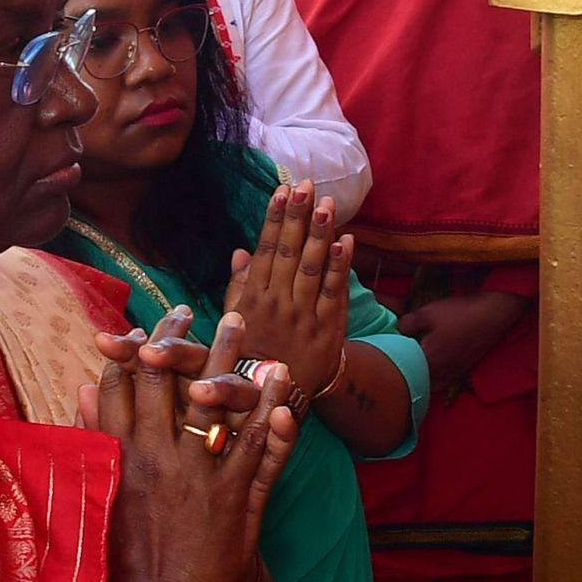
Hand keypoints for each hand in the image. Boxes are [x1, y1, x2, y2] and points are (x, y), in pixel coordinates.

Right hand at [86, 309, 297, 581]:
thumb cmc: (113, 562)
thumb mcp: (92, 495)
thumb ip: (89, 440)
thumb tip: (83, 387)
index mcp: (116, 455)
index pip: (121, 384)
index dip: (134, 350)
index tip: (145, 328)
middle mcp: (155, 456)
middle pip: (166, 381)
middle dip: (177, 340)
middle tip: (189, 311)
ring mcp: (196, 475)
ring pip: (214, 402)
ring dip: (228, 358)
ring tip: (238, 322)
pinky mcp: (232, 499)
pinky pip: (258, 444)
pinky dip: (272, 410)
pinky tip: (283, 381)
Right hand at [224, 181, 351, 389]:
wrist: (276, 396)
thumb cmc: (250, 354)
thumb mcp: (234, 322)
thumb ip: (238, 286)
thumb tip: (239, 251)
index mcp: (254, 298)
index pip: (265, 251)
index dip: (273, 219)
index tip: (280, 191)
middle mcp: (278, 303)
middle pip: (288, 252)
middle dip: (297, 217)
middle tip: (305, 186)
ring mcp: (304, 315)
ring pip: (312, 267)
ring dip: (320, 234)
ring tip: (326, 204)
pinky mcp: (328, 327)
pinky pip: (335, 292)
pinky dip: (341, 266)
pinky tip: (347, 241)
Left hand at [398, 286, 531, 394]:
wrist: (491, 314)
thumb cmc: (458, 314)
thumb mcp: (426, 313)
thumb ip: (407, 324)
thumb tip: (398, 331)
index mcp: (428, 361)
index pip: (402, 367)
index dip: (393, 358)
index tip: (388, 348)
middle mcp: (440, 373)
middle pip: (415, 380)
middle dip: (406, 372)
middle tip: (399, 357)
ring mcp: (453, 374)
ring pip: (429, 385)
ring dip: (420, 378)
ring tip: (413, 364)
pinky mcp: (462, 371)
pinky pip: (442, 382)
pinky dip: (433, 379)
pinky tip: (431, 367)